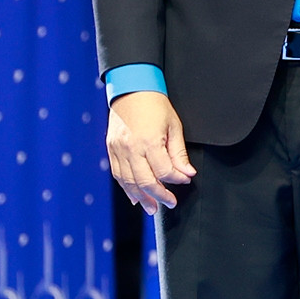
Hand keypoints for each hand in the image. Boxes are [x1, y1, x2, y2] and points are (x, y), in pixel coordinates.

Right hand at [107, 92, 195, 214]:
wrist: (132, 90)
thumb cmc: (156, 106)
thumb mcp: (174, 126)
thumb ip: (179, 152)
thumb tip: (187, 172)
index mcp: (149, 142)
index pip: (164, 170)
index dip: (177, 179)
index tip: (185, 180)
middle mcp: (131, 149)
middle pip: (145, 181)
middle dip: (159, 195)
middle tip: (170, 203)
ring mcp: (118, 151)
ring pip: (129, 182)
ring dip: (141, 197)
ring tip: (152, 207)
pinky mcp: (111, 150)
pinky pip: (118, 175)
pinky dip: (126, 188)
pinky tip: (134, 197)